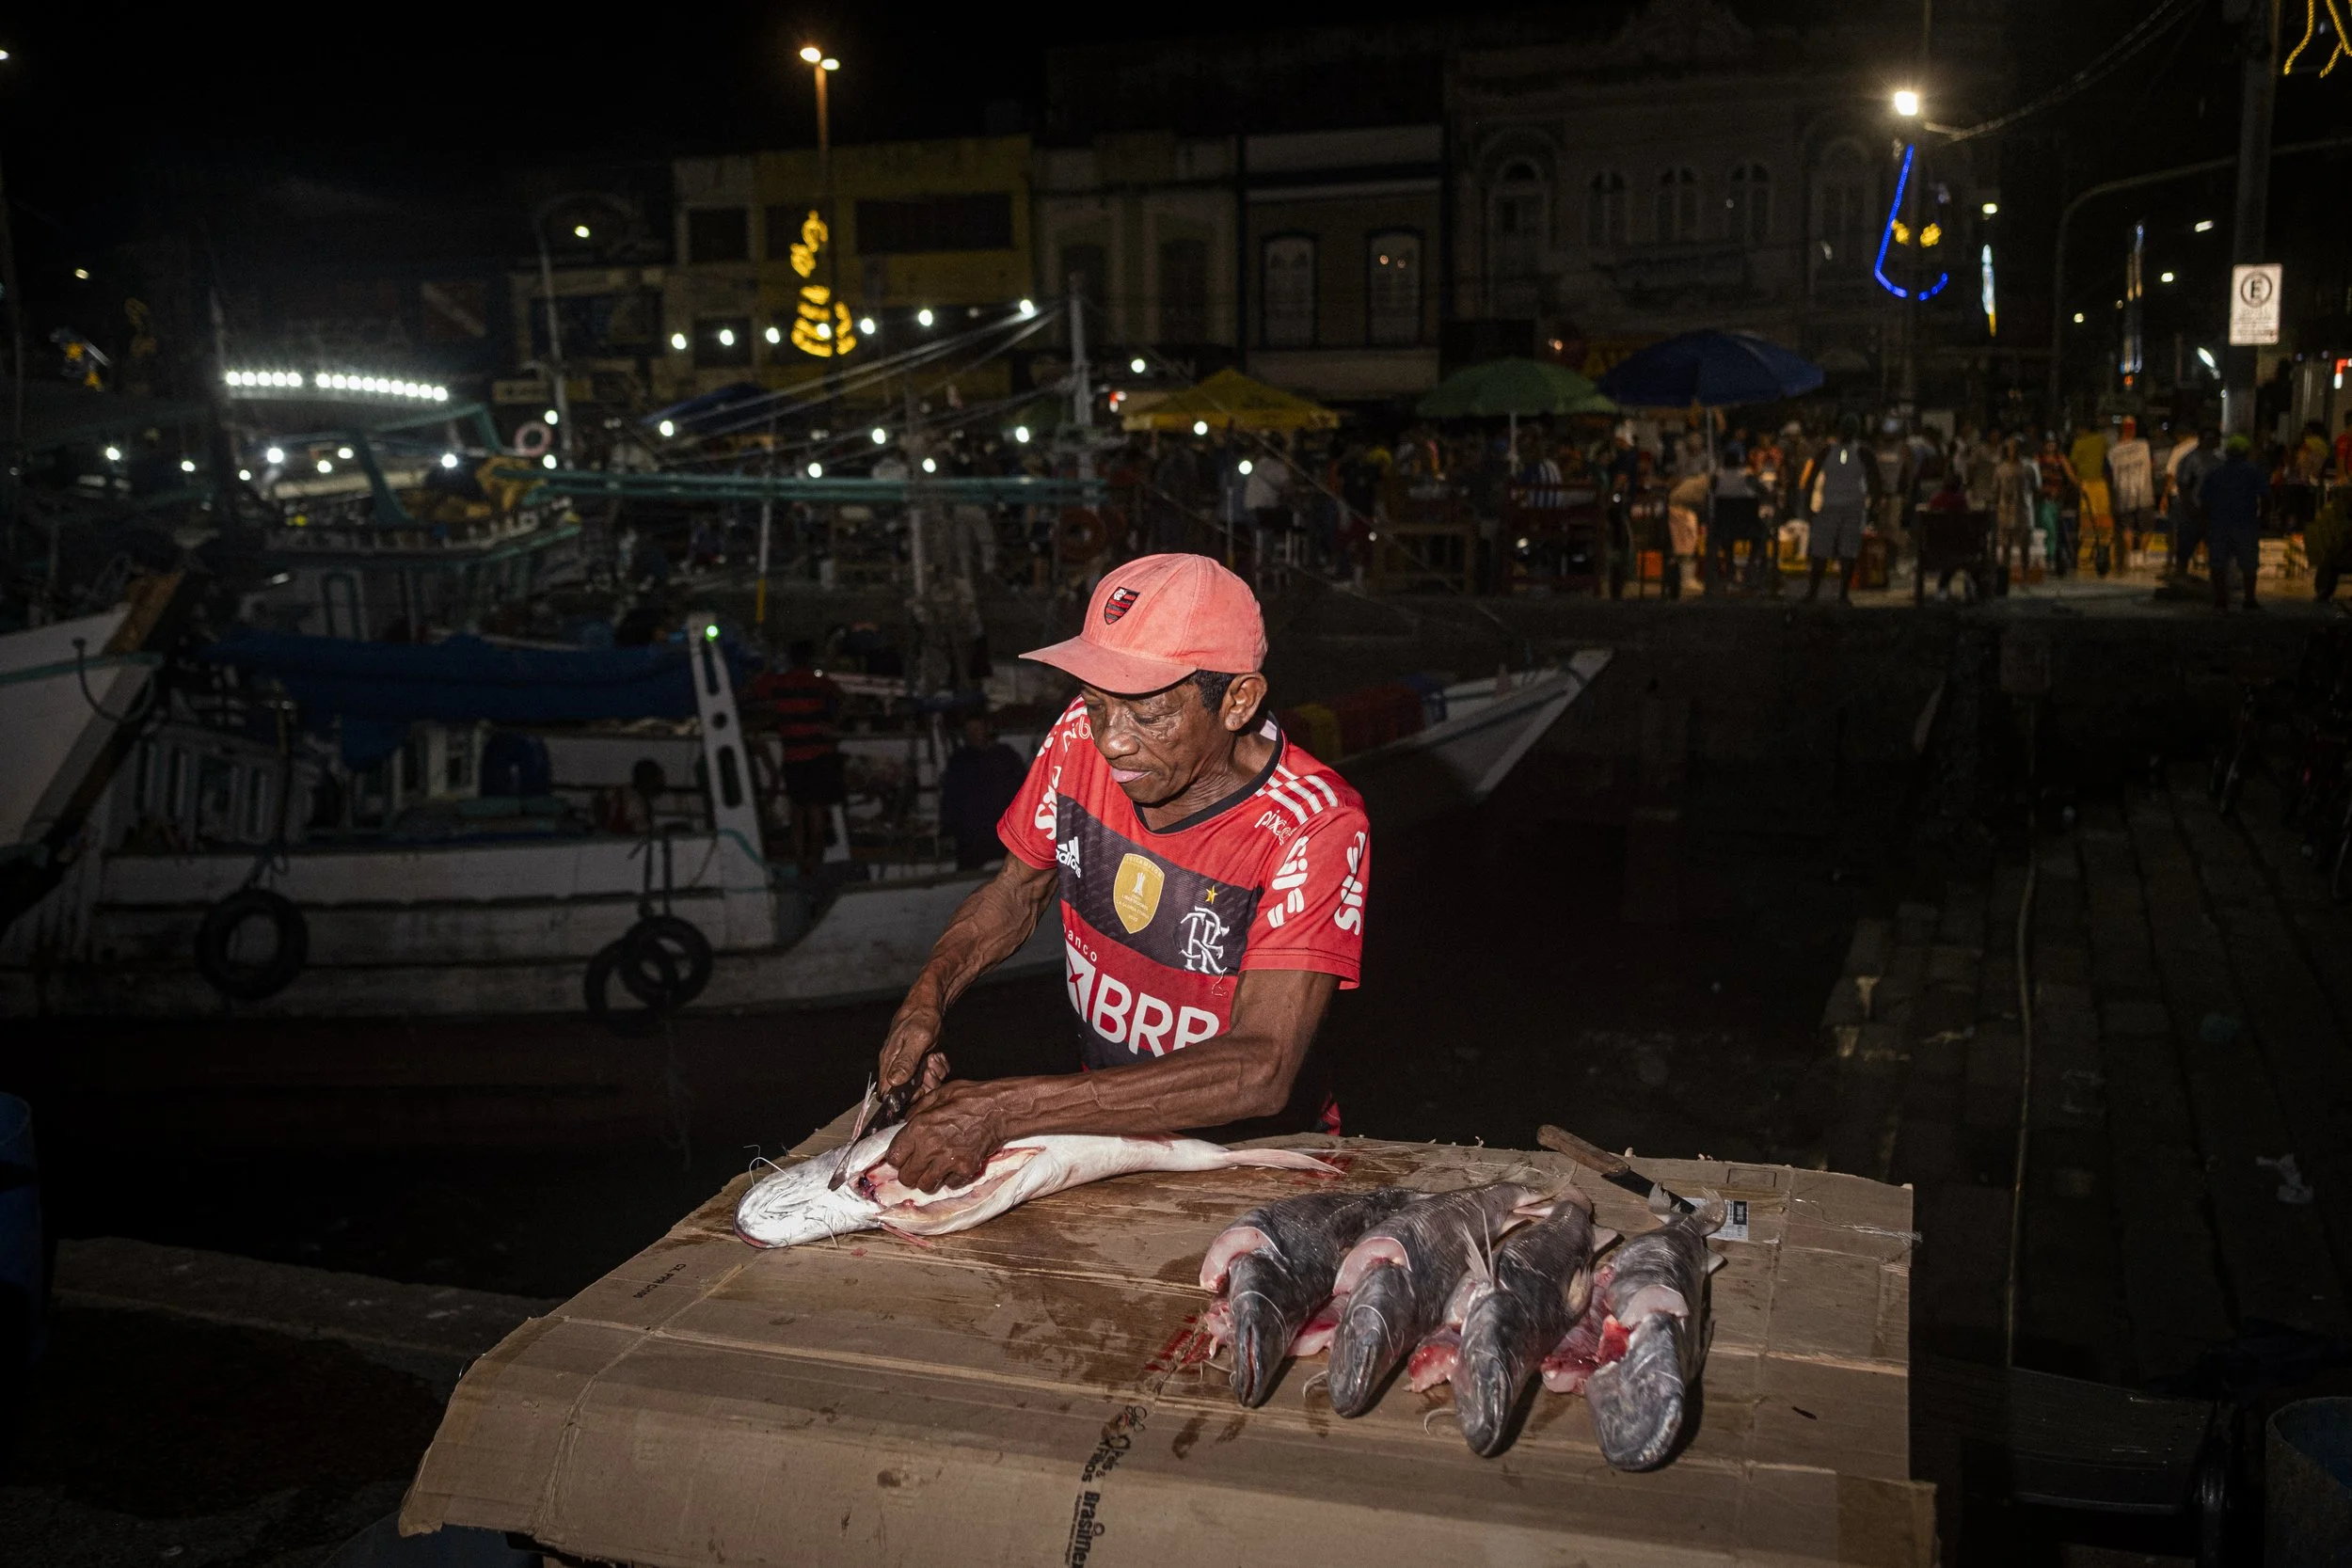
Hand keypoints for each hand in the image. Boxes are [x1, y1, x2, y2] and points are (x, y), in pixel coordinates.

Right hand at [877, 1004, 948, 1103]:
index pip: (888, 1094)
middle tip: (930, 1068)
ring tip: (935, 1058)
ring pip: (923, 1085)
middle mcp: (896, 1067)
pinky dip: (939, 1068)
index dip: (904, 1098)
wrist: (929, 1003)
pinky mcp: (920, 1063)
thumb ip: (905, 1061)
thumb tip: (893, 1081)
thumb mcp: (916, 1038)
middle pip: (909, 1094)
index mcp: (889, 1062)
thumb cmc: (920, 1016)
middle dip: (925, 1085)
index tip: (919, 1087)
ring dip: (934, 1075)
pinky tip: (938, 1056)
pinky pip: (932, 1075)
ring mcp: (909, 1065)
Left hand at [881, 1079, 1008, 1191]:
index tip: (903, 1157)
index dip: (897, 1158)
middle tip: (918, 1166)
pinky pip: (949, 1184)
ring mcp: (949, 1161)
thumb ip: (917, 1111)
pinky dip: (950, 1179)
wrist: (999, 1108)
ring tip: (935, 1169)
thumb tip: (906, 1123)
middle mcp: (930, 1147)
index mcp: (920, 1127)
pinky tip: (954, 1166)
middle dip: (910, 1173)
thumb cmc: (970, 1098)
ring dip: (928, 1179)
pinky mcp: (966, 1169)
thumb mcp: (938, 1095)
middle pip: (906, 1177)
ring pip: (925, 1185)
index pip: (893, 1157)